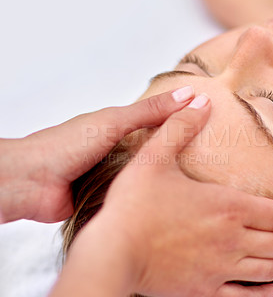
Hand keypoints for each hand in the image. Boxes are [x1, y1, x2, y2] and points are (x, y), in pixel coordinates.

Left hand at [0, 86, 195, 222]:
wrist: (32, 183)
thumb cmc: (68, 145)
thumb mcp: (114, 121)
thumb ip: (150, 111)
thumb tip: (189, 94)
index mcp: (120, 128)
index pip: (160, 122)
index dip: (184, 121)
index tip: (214, 124)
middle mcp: (121, 151)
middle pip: (157, 150)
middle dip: (181, 155)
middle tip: (215, 162)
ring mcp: (117, 176)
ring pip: (149, 174)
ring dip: (167, 178)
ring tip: (201, 185)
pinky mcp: (112, 199)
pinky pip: (137, 195)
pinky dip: (151, 196)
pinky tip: (174, 202)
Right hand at [95, 93, 272, 296]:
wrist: (113, 253)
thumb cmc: (133, 205)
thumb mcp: (155, 157)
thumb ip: (180, 127)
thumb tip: (198, 99)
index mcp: (226, 207)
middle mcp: (232, 240)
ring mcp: (221, 269)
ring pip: (270, 268)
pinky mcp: (205, 290)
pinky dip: (265, 294)